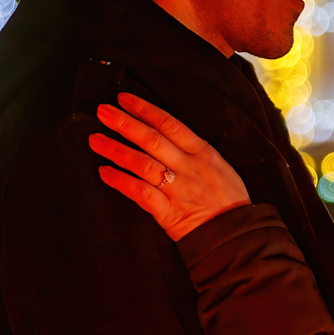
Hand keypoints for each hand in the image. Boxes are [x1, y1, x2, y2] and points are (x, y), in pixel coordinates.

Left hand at [91, 93, 250, 240]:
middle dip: (124, 123)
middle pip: (151, 139)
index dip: (145, 110)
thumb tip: (169, 137)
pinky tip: (104, 173)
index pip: (169, 124)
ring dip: (116, 150)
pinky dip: (120, 182)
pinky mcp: (168, 212)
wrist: (238, 235)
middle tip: (103, 111)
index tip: (124, 99)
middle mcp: (188, 166)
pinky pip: (140, 193)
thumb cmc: (229, 201)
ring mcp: (178, 188)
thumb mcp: (220, 167)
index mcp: (202, 152)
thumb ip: (195, 153)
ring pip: (142, 163)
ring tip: (95, 140)